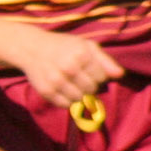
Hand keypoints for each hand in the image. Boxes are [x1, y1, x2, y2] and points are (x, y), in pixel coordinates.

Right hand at [9, 27, 124, 108]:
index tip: (88, 69)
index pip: (101, 78)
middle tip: (79, 77)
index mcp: (81, 55)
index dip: (97, 75)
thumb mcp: (86, 46)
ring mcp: (56, 81)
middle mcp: (68, 68)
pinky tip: (63, 90)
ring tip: (72, 84)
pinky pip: (65, 105)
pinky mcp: (46, 91)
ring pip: (79, 99)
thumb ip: (105, 60)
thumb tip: (119, 75)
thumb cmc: (64, 46)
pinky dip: (67, 100)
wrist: (31, 48)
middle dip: (89, 85)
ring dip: (79, 94)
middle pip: (91, 90)